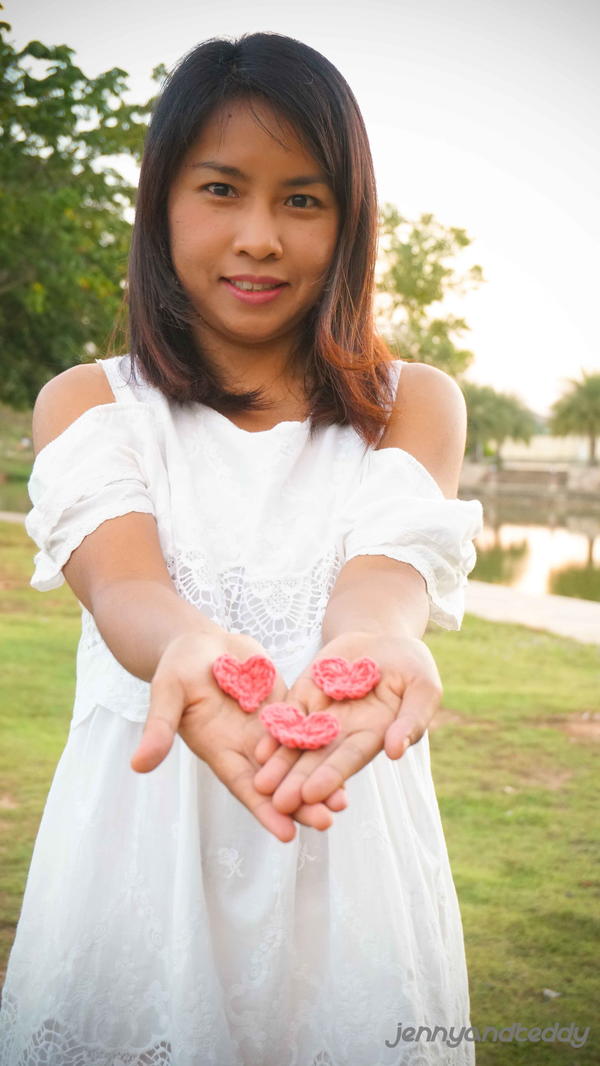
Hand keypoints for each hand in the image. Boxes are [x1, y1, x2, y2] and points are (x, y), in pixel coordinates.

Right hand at [130, 631, 346, 842]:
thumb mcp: (166, 693)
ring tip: (343, 803)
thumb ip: (158, 729)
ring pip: (295, 760)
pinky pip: (306, 727)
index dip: (265, 811)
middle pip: (276, 781)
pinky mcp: (282, 706)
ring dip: (317, 779)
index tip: (287, 836)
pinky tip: (348, 754)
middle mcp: (245, 745)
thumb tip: (137, 766)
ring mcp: (266, 727)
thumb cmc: (176, 667)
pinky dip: (324, 744)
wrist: (198, 642)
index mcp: (219, 748)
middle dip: (300, 803)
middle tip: (327, 822)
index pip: (245, 787)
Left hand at [252, 630, 442, 814]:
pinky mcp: (305, 697)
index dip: (331, 776)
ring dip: (280, 766)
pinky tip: (259, 751)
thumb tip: (395, 751)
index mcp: (374, 734)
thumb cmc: (411, 664)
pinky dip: (273, 734)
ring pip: (297, 745)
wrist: (382, 637)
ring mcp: (322, 716)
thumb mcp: (423, 687)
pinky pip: (287, 717)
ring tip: (261, 786)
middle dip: (298, 782)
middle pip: (318, 760)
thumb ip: (412, 719)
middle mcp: (344, 732)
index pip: (350, 758)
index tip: (312, 794)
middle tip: (279, 804)